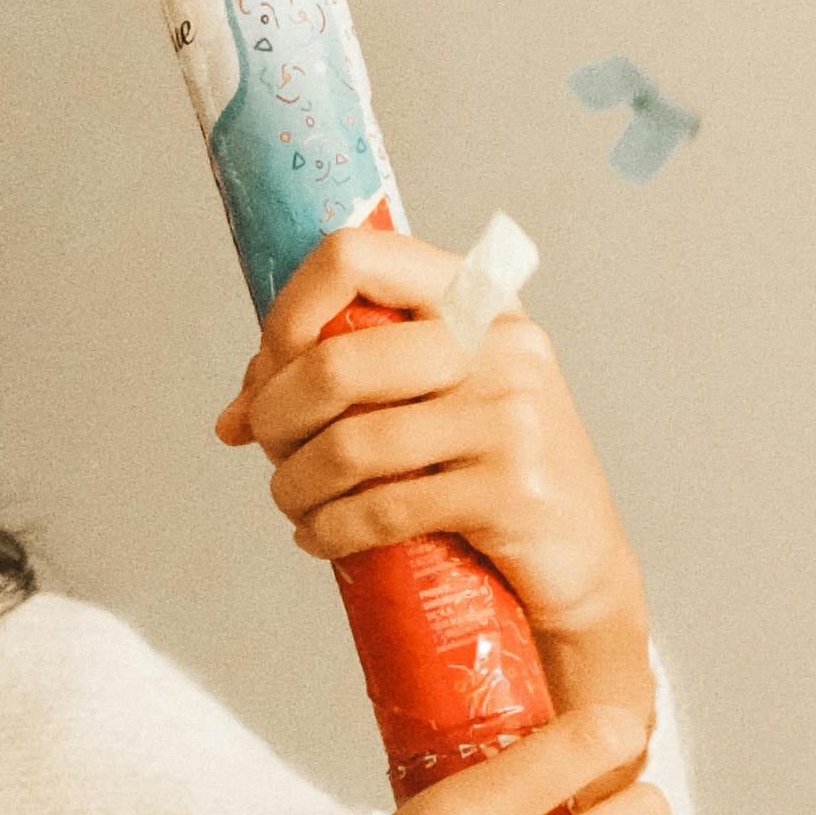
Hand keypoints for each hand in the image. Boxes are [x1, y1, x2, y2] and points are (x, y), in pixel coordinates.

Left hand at [212, 217, 648, 720]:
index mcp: (477, 298)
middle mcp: (500, 344)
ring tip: (292, 502)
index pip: (355, 255)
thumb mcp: (434, 401)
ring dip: (294, 485)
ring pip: (350, 445)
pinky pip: (383, 509)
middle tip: (269, 450)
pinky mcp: (512, 491)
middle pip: (337, 361)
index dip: (287, 310)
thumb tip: (235, 412)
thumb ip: (345, 382)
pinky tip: (321, 537)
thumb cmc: (491, 470)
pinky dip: (331, 530)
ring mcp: (512, 416)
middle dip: (276, 416)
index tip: (268, 368)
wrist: (579, 559)